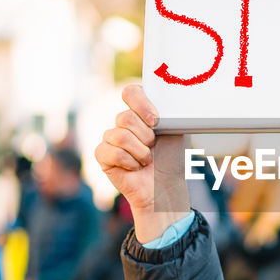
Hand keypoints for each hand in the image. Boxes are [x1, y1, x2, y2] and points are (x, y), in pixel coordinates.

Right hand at [94, 83, 188, 242]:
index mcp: (140, 111)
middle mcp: (123, 123)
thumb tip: (165, 95)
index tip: (156, 120)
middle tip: (154, 148)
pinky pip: (111, 152)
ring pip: (119, 135)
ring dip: (140, 152)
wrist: (166, 187)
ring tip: (146, 160)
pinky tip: (135, 168)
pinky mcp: (103, 156)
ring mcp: (111, 138)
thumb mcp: (176, 130)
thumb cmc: (172, 159)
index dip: (141, 104)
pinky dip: (129, 162)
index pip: (131, 92)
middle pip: (124, 116)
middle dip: (146, 136)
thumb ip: (167, 110)